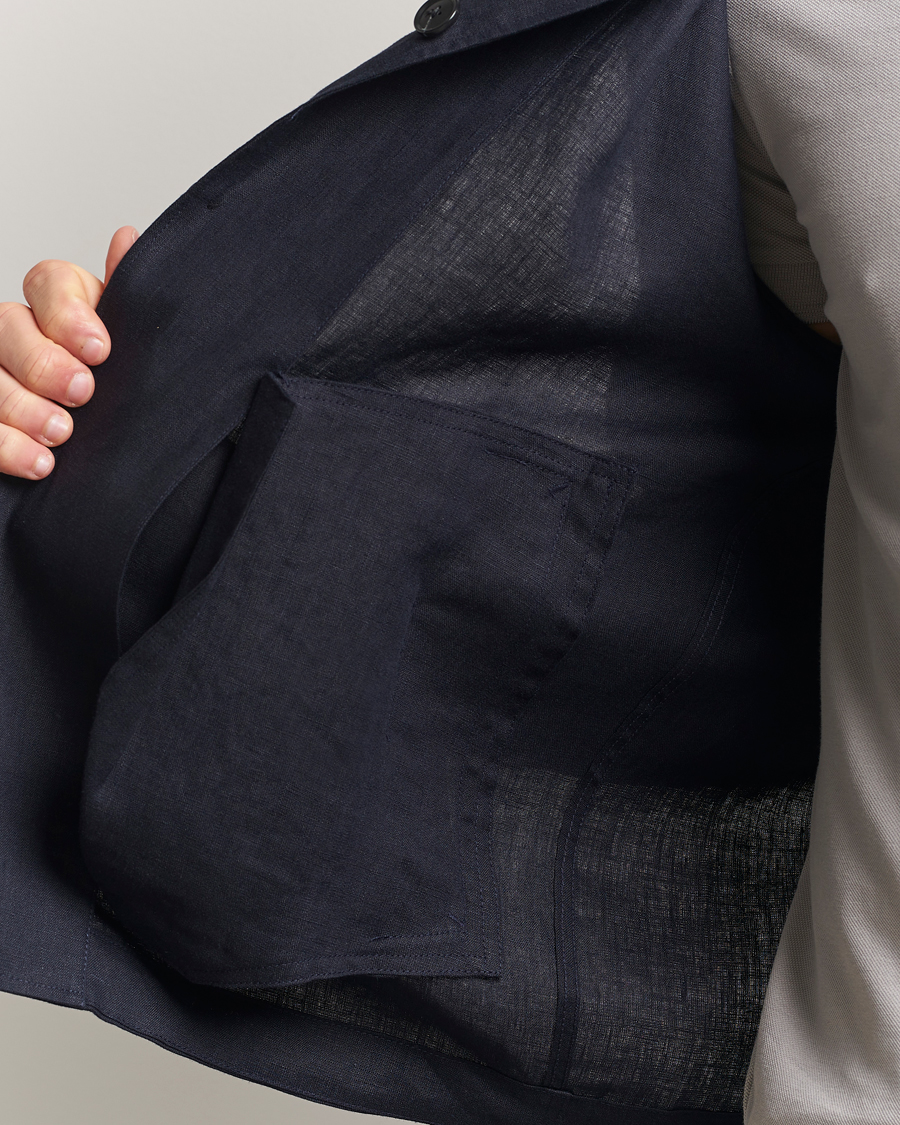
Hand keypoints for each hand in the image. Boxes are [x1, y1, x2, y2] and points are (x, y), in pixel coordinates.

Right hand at [0, 226, 137, 479]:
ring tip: (61, 435)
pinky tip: (38, 463)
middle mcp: (15, 332)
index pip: (49, 282)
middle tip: (81, 393)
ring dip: (21, 407)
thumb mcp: (132, 349)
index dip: (70, 314)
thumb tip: (127, 238)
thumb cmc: (117, 391)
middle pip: (8, 326)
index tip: (102, 351)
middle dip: (44, 362)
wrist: (108, 454)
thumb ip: (128, 302)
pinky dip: (5, 446)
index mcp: (58, 306)